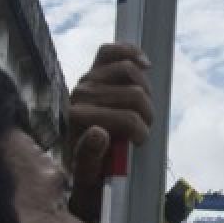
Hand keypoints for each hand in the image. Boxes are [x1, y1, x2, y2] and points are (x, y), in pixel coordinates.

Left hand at [67, 43, 153, 222]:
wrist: (82, 156)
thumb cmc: (89, 166)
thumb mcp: (88, 171)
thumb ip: (89, 155)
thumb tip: (99, 133)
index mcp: (77, 117)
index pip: (128, 118)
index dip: (141, 132)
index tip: (140, 143)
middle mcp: (79, 93)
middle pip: (136, 95)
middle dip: (146, 114)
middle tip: (142, 130)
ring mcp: (87, 78)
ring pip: (131, 72)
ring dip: (145, 92)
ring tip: (141, 110)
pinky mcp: (93, 70)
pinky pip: (111, 51)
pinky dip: (131, 52)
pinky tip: (144, 64)